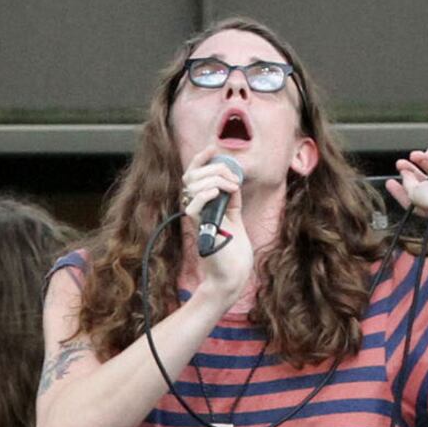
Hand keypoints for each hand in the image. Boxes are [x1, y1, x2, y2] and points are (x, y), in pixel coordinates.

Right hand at [181, 158, 256, 308]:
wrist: (232, 277)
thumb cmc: (233, 254)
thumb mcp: (235, 219)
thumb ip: (231, 201)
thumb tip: (233, 182)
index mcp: (202, 205)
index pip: (194, 175)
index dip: (201, 158)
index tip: (214, 149)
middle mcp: (196, 210)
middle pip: (192, 175)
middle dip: (215, 168)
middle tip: (233, 178)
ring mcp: (196, 218)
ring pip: (193, 185)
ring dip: (216, 179)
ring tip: (232, 188)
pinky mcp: (199, 228)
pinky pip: (193, 204)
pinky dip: (207, 193)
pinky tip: (221, 194)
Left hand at [383, 145, 427, 234]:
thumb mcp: (413, 195)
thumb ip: (406, 183)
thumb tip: (404, 173)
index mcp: (426, 202)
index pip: (409, 194)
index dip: (399, 187)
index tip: (390, 182)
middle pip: (420, 178)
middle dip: (408, 170)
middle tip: (400, 164)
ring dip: (420, 159)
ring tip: (412, 156)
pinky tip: (426, 154)